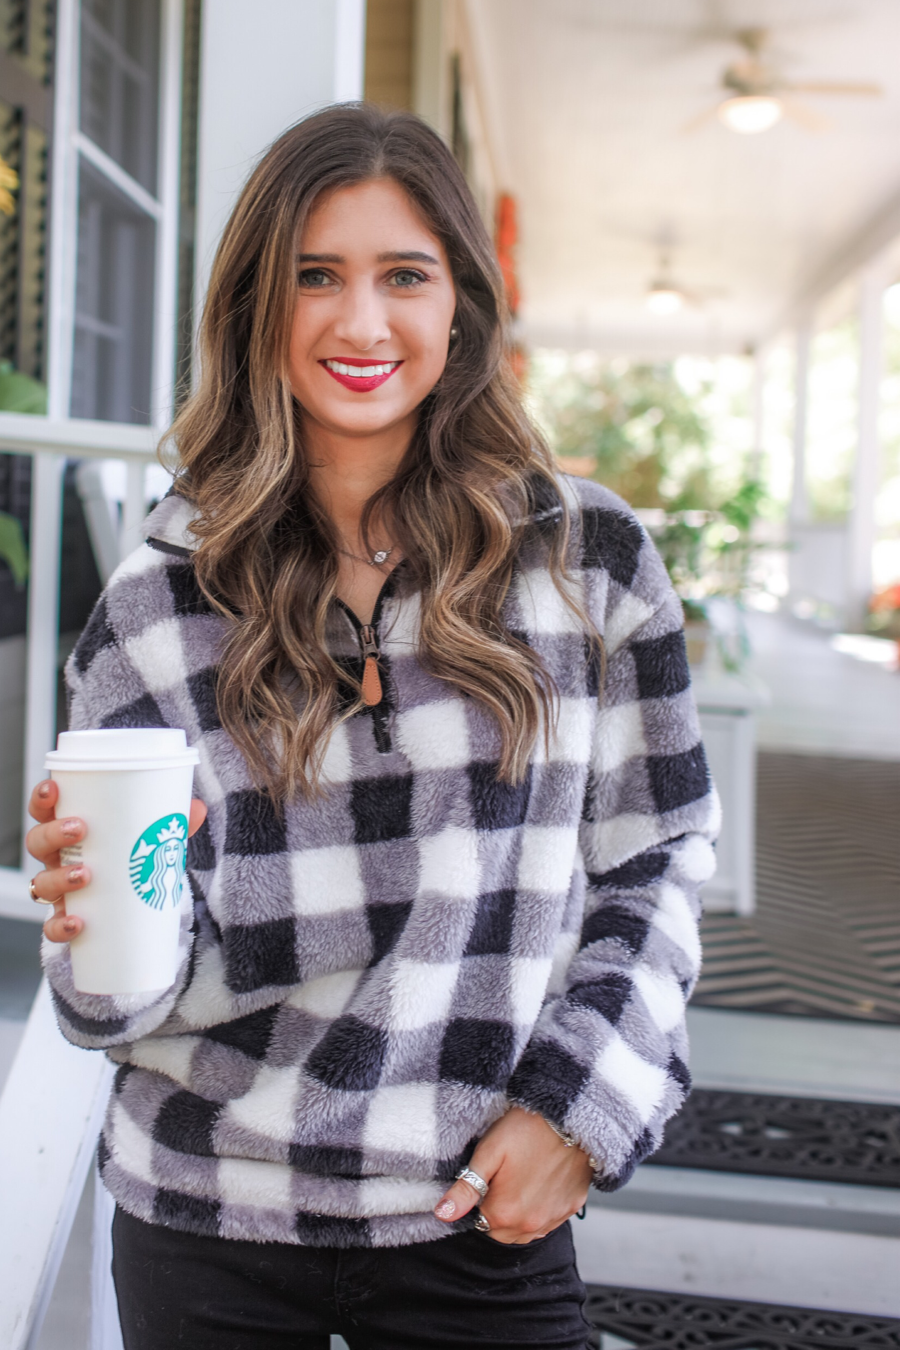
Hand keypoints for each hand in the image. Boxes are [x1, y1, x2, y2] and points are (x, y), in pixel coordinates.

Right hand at [26, 779, 207, 944]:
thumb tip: (197, 808)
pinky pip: (52, 926)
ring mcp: (59, 889)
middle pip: (37, 842)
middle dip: (53, 833)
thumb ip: (172, 824)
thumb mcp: (151, 838)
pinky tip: (77, 922)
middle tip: (80, 829)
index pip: (44, 810)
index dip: (42, 799)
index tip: (54, 791)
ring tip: (85, 874)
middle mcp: (58, 857)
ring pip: (41, 882)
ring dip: (58, 877)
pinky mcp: (67, 919)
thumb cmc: (133, 859)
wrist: (135, 903)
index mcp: (71, 831)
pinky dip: (60, 926)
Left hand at [433, 1106, 592, 1244]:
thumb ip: (465, 1189)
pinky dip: (543, 1209)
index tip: (488, 1179)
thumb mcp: (488, 1153)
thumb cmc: (524, 1129)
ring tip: (523, 1180)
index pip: (481, 1224)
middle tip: (505, 1178)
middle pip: (504, 1232)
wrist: (567, 1116)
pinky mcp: (572, 1207)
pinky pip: (550, 1220)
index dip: (481, 1202)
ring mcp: (554, 1218)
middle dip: (499, 1212)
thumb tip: (442, 1214)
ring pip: (527, 1231)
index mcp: (504, 1214)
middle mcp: (530, 1225)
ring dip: (520, 1214)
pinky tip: (542, 1182)